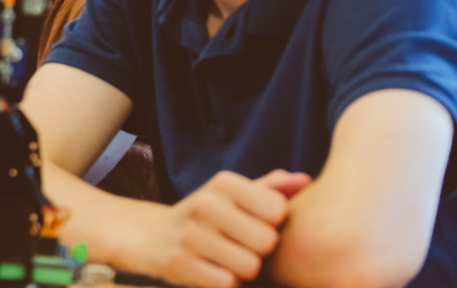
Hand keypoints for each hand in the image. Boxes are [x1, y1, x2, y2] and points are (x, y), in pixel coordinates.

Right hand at [122, 169, 311, 287]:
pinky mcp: (178, 263)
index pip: (278, 210)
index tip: (255, 225)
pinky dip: (225, 283)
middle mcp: (206, 204)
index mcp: (224, 183)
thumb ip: (271, 189)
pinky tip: (212, 271)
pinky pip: (227, 284)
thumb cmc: (207, 216)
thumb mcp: (234, 196)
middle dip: (259, 251)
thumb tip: (305, 180)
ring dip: (243, 270)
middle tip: (241, 247)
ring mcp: (190, 234)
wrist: (150, 235)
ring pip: (249, 266)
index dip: (273, 224)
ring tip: (226, 260)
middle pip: (267, 242)